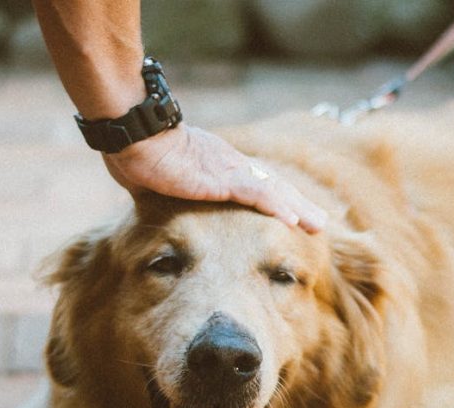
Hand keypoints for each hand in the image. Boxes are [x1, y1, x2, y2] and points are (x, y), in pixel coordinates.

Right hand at [102, 123, 326, 232]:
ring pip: (273, 191)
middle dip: (298, 205)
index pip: (256, 185)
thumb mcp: (156, 180)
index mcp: (218, 166)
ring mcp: (228, 171)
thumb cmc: (136, 153)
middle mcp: (230, 166)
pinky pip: (255, 194)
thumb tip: (150, 200)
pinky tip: (292, 220)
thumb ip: (164, 190)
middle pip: (273, 187)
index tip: (294, 213)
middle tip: (320, 224)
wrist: (133, 134)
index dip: (277, 199)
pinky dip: (275, 206)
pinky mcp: (221, 179)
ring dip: (297, 209)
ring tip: (318, 226)